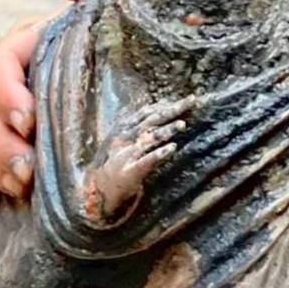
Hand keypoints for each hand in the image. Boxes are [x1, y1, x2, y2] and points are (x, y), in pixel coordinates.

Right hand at [0, 0, 103, 214]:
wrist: (117, 54)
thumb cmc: (109, 24)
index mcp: (23, 48)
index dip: (7, 94)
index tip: (29, 120)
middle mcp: (9, 85)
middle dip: (2, 146)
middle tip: (29, 172)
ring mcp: (7, 118)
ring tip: (23, 189)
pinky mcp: (14, 148)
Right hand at [81, 97, 193, 222]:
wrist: (97, 188)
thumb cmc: (114, 162)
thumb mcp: (123, 139)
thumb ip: (139, 125)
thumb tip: (157, 108)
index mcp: (125, 128)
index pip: (148, 111)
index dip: (166, 104)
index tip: (186, 99)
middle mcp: (126, 137)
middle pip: (152, 119)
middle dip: (172, 109)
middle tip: (191, 101)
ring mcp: (127, 153)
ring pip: (150, 138)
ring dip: (167, 130)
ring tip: (182, 124)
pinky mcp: (131, 171)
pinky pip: (147, 160)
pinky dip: (160, 153)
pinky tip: (173, 148)